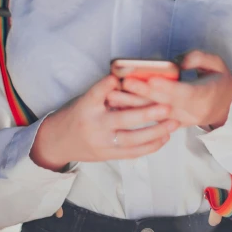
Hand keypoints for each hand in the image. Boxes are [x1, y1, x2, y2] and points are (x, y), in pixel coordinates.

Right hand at [31, 73, 179, 168]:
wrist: (58, 142)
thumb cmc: (77, 115)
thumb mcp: (86, 99)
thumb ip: (106, 91)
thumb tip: (132, 78)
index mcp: (86, 106)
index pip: (98, 92)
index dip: (110, 84)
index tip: (125, 77)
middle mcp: (94, 124)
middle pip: (122, 119)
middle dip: (146, 113)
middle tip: (166, 106)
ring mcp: (101, 142)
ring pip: (131, 139)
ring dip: (155, 132)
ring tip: (173, 123)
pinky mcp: (107, 155)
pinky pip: (132, 152)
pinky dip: (150, 146)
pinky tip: (164, 138)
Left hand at [106, 50, 231, 128]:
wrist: (226, 106)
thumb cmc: (220, 80)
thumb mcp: (218, 64)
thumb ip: (200, 58)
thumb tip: (179, 61)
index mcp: (205, 96)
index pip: (184, 93)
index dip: (167, 87)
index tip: (151, 79)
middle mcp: (192, 111)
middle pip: (165, 103)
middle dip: (143, 93)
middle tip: (125, 82)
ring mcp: (181, 120)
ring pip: (155, 114)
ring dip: (134, 106)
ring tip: (113, 96)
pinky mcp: (173, 124)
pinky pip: (153, 120)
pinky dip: (136, 113)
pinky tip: (119, 106)